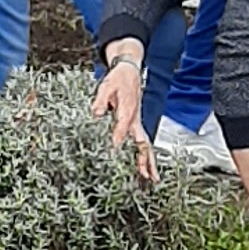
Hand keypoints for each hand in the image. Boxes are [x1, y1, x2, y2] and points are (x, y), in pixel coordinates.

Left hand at [96, 49, 152, 169]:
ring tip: (152, 178)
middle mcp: (135, 119)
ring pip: (145, 145)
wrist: (129, 71)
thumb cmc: (118, 79)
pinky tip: (143, 167)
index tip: (115, 150)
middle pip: (142, 142)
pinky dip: (145, 155)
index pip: (123, 127)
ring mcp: (137, 123)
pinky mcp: (136, 124)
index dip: (119, 138)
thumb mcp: (106, 86)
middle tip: (148, 175)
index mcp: (128, 111)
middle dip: (145, 159)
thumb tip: (96, 113)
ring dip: (148, 161)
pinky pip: (142, 142)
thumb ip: (101, 100)